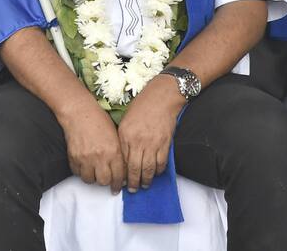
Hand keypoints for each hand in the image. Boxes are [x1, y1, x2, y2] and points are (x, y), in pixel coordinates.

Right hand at [58, 99, 125, 193]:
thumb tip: (121, 170)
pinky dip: (81, 172)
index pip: (118, 176)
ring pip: (89, 180)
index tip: (117, 188)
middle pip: (104, 181)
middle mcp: (100, 157)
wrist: (79, 112)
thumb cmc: (98, 120)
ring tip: (93, 172)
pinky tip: (84, 165)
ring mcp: (85, 158)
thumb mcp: (115, 136)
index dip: (118, 184)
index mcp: (114, 151)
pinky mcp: (73, 157)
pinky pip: (77, 173)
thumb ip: (119, 153)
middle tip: (105, 179)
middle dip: (106, 182)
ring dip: (92, 178)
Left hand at [117, 75, 184, 191]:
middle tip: (133, 190)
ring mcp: (152, 143)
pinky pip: (161, 162)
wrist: (161, 97)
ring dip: (146, 180)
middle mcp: (137, 141)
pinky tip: (155, 174)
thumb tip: (123, 154)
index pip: (122, 160)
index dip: (122, 172)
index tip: (121, 180)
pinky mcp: (165, 143)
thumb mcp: (126, 119)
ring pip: (148, 168)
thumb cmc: (142, 106)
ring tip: (144, 185)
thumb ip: (124, 137)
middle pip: (134, 168)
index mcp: (125, 134)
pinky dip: (158, 171)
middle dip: (133, 182)